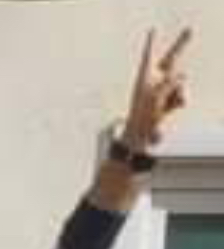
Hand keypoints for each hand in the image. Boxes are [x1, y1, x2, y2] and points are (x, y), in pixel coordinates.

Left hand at [122, 27, 192, 148]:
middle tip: (190, 29)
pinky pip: (181, 95)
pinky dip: (179, 101)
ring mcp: (163, 90)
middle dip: (180, 46)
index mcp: (144, 78)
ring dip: (178, 93)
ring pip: (180, 82)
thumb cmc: (142, 116)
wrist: (140, 137)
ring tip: (165, 105)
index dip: (152, 43)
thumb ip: (169, 82)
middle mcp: (154, 81)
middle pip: (170, 60)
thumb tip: (182, 74)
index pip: (149, 56)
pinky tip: (172, 109)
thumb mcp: (155, 96)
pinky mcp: (169, 99)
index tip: (153, 29)